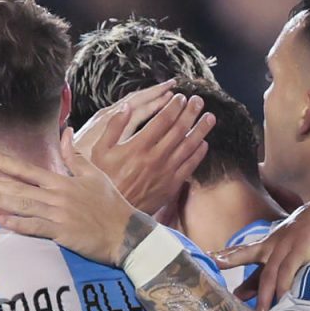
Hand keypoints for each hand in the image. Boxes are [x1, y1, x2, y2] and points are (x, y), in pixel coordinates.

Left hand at [0, 134, 138, 265]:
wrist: (125, 232)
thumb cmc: (111, 205)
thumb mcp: (95, 176)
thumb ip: (76, 156)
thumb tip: (67, 133)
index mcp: (64, 182)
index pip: (29, 170)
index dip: (6, 164)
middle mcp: (57, 196)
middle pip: (20, 188)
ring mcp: (58, 215)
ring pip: (23, 205)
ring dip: (0, 200)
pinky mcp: (62, 233)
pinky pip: (35, 228)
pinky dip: (18, 225)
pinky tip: (1, 222)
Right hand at [73, 85, 213, 212]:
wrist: (114, 213)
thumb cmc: (105, 180)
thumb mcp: (99, 152)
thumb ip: (113, 127)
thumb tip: (126, 107)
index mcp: (138, 146)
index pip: (162, 120)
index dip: (174, 107)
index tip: (181, 98)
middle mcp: (155, 157)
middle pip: (179, 130)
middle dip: (191, 113)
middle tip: (199, 101)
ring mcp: (166, 172)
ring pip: (189, 146)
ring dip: (201, 130)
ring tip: (209, 117)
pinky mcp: (172, 185)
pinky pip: (190, 166)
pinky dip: (198, 153)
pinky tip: (203, 143)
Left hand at [213, 194, 309, 310]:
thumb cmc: (309, 233)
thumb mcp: (286, 251)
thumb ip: (265, 273)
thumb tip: (242, 294)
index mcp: (267, 243)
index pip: (241, 252)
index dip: (224, 258)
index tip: (206, 262)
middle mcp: (273, 243)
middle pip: (247, 255)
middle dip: (230, 263)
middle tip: (217, 276)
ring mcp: (287, 244)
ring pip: (270, 271)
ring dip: (264, 293)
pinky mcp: (303, 246)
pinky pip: (290, 268)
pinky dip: (285, 283)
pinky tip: (282, 297)